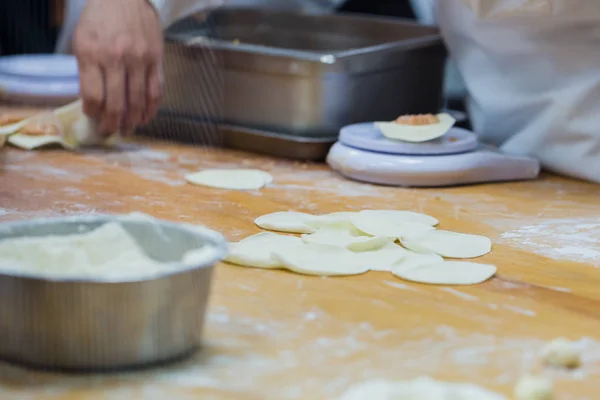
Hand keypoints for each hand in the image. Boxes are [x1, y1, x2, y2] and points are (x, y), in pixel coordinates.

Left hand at [73, 0, 163, 134]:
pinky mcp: (156, 60)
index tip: (92, 117)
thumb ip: (87, 70)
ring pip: (138, 101)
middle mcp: (116, 58)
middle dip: (112, 124)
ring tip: (127, 130)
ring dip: (133, 121)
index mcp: (92, 53)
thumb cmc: (100, 18)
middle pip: (116, 103)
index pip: (93, 95)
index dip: (92, 112)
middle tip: (110, 133)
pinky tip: (145, 117)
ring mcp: (140, 60)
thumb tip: (94, 102)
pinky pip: (156, 91)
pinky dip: (151, 109)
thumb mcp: (83, 40)